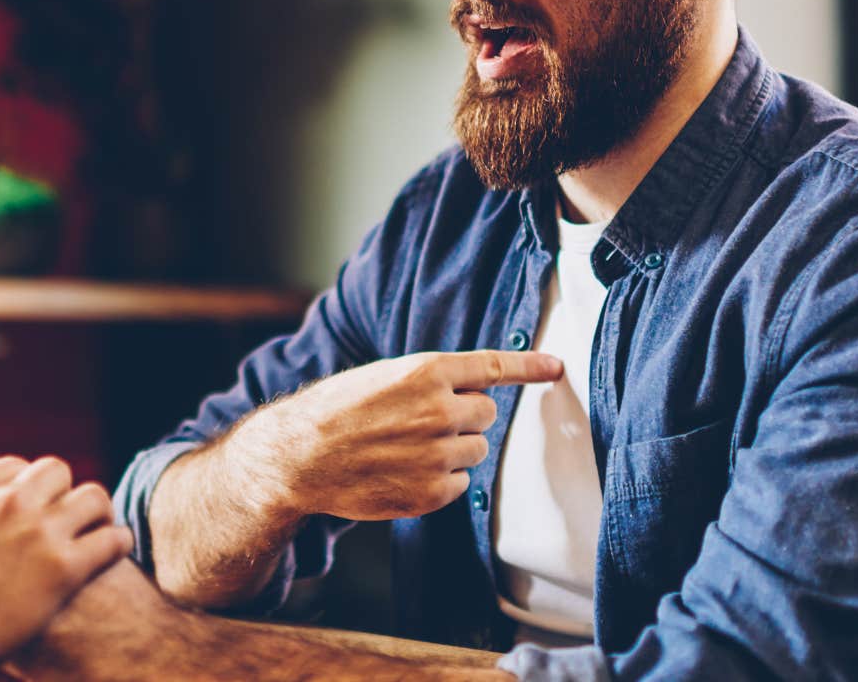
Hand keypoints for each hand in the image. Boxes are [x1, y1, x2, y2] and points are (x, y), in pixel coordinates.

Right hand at [0, 456, 131, 679]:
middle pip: (57, 472)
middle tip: (65, 522)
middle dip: (61, 495)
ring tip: (94, 534)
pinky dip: (116, 545)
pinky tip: (111, 555)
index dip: (26, 492)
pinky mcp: (64, 566)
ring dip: (95, 515)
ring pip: (94, 497)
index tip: (29, 512)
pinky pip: (112, 539)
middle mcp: (7, 497)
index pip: (17, 468)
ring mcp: (38, 528)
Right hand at [238, 350, 562, 521]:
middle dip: (466, 416)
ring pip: (475, 449)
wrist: (300, 457)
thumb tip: (479, 391)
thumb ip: (433, 380)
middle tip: (425, 422)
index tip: (556, 367)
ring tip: (406, 449)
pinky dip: (440, 480)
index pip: (494, 366)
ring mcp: (437, 453)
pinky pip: (460, 484)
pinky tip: (404, 473)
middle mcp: (439, 409)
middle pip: (487, 413)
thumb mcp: (385, 376)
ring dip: (452, 449)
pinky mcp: (432, 491)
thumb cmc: (339, 411)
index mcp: (427, 371)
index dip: (530, 367)